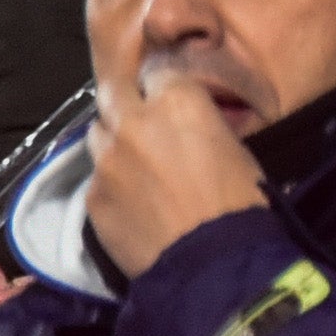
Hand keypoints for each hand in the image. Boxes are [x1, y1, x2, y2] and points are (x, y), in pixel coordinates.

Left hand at [84, 72, 269, 283]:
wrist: (213, 263)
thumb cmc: (243, 202)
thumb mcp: (235, 148)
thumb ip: (200, 125)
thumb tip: (187, 126)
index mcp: (179, 101)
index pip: (159, 71)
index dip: (166, 85)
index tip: (174, 97)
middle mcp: (134, 120)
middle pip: (115, 90)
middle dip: (126, 97)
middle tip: (142, 115)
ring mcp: (106, 158)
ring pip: (99, 132)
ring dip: (115, 138)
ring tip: (135, 161)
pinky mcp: (92, 194)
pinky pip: (96, 177)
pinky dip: (112, 182)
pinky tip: (133, 202)